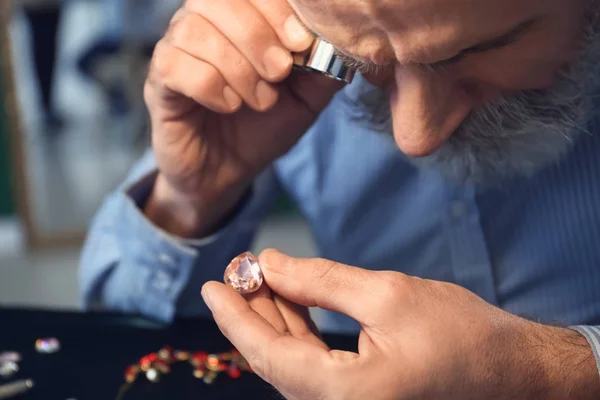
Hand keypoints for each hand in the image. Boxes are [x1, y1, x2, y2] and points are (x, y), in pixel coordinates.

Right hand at [144, 0, 342, 236]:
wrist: (226, 172)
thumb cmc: (262, 128)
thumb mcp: (304, 99)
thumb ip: (322, 69)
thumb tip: (340, 41)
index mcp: (237, 19)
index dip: (276, 9)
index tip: (300, 43)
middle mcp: (202, 24)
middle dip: (257, 36)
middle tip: (279, 73)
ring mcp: (175, 50)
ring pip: (195, 30)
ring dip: (237, 68)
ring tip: (259, 100)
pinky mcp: (159, 82)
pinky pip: (175, 65)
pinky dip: (210, 86)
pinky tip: (228, 106)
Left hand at [202, 250, 599, 399]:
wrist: (510, 372)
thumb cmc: (462, 337)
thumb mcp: (388, 296)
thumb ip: (321, 281)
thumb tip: (271, 264)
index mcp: (346, 396)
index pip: (269, 355)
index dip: (235, 317)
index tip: (211, 285)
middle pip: (274, 360)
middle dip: (251, 312)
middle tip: (237, 270)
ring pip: (290, 363)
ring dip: (273, 319)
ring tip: (260, 277)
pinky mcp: (357, 399)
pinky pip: (311, 367)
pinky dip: (297, 332)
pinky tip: (289, 301)